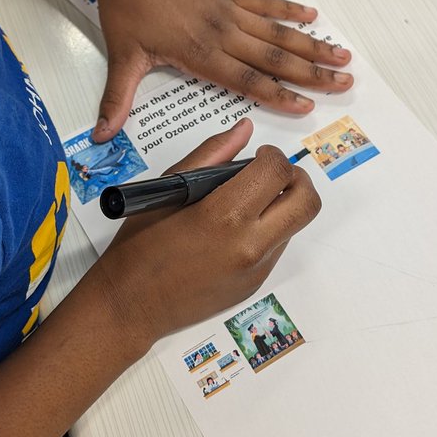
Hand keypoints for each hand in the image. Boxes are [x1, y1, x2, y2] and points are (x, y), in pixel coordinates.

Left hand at [69, 0, 352, 140]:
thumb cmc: (125, 6)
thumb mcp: (121, 57)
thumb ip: (118, 99)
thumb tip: (102, 137)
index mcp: (200, 53)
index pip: (247, 80)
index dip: (279, 95)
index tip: (307, 107)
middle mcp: (222, 32)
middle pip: (275, 57)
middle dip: (312, 73)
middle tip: (345, 83)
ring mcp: (228, 9)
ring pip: (277, 32)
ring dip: (312, 44)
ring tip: (342, 55)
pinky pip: (265, 3)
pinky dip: (289, 10)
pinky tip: (311, 16)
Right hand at [91, 119, 319, 345]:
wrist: (130, 305)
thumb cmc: (141, 245)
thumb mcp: (169, 190)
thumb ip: (211, 155)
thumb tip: (244, 130)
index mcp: (224, 216)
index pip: (277, 173)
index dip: (272, 156)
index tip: (257, 157)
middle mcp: (250, 245)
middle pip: (306, 203)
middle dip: (296, 180)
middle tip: (270, 175)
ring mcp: (256, 269)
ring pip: (295, 226)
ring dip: (282, 206)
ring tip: (246, 203)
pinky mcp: (255, 285)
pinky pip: (277, 248)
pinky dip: (267, 230)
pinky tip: (233, 231)